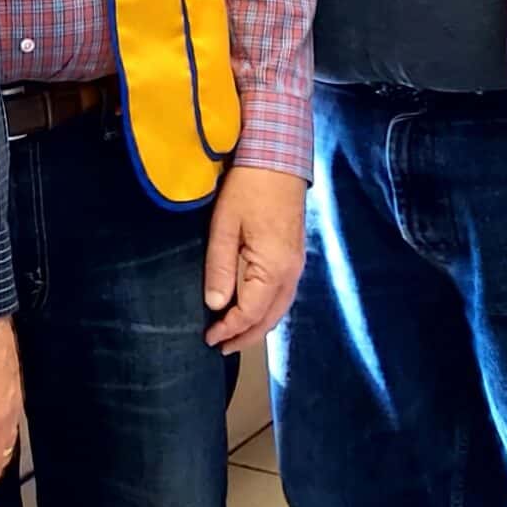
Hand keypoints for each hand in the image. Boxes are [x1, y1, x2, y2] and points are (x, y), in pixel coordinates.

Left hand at [203, 165, 307, 351]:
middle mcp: (291, 273)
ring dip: (258, 325)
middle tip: (222, 347)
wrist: (278, 159)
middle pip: (270, 318)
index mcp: (273, 268)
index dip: (229, 328)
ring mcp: (296, 264)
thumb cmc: (247, 188)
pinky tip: (254, 309)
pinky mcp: (294, 255)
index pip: (251, 312)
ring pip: (279, 308)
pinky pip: (283, 294)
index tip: (209, 337)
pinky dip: (267, 309)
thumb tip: (217, 305)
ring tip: (235, 335)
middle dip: (246, 336)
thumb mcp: (225, 226)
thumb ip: (220, 267)